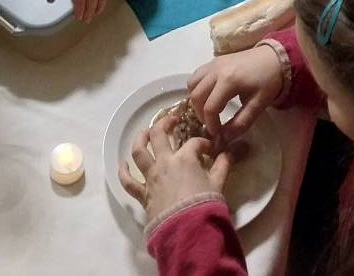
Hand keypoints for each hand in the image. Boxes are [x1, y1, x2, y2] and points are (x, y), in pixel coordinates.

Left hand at [118, 118, 232, 223]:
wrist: (188, 231)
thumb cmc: (204, 206)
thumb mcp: (218, 185)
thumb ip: (223, 166)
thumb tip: (230, 152)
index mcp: (185, 159)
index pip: (194, 143)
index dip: (203, 143)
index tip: (209, 149)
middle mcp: (165, 163)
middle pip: (159, 135)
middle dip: (164, 124)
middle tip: (171, 121)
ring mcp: (151, 178)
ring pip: (139, 152)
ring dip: (140, 139)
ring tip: (144, 132)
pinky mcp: (143, 195)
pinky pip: (129, 182)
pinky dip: (123, 172)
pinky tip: (123, 164)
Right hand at [186, 42, 282, 140]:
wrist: (274, 58)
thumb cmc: (268, 81)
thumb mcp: (258, 105)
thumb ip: (240, 123)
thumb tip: (223, 139)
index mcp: (229, 80)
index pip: (210, 108)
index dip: (211, 125)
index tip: (217, 135)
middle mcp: (216, 70)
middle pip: (196, 96)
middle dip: (201, 115)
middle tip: (212, 125)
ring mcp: (213, 63)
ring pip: (192, 84)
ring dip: (196, 101)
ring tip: (209, 111)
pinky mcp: (213, 61)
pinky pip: (196, 76)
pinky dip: (197, 88)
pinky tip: (209, 96)